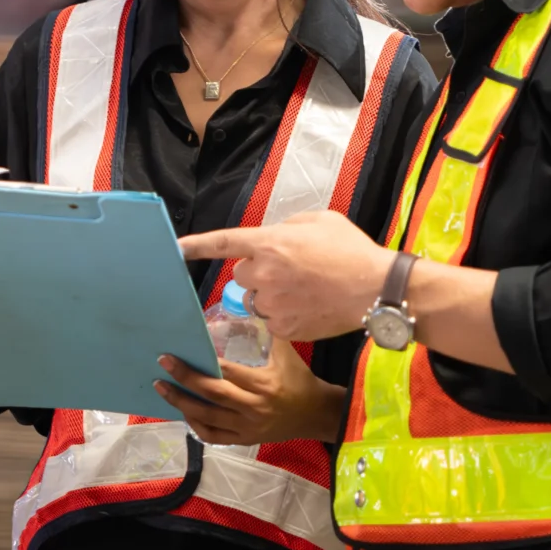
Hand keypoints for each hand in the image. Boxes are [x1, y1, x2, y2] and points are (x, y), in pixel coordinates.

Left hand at [154, 332, 347, 445]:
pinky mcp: (245, 440)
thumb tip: (251, 304)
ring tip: (162, 389)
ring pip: (207, 418)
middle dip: (184, 380)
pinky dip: (196, 426)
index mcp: (263, 384)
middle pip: (212, 394)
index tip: (177, 354)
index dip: (200, 364)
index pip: (226, 372)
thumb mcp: (287, 354)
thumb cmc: (300, 381)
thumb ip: (269, 332)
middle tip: (163, 366)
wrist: (316, 415)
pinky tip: (185, 412)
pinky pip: (214, 437)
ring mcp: (247, 428)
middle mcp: (253, 408)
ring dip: (182, 403)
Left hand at [178, 211, 395, 341]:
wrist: (375, 289)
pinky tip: (309, 307)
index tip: (174, 248)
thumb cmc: (351, 251)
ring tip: (304, 291)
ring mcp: (272, 304)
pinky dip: (285, 315)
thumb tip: (274, 238)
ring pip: (256, 300)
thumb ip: (287, 227)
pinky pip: (272, 320)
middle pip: (242, 275)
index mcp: (270, 243)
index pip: (222, 243)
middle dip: (258, 272)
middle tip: (289, 270)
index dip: (195, 245)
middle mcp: (264, 274)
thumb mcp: (319, 221)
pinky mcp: (283, 328)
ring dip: (271, 295)